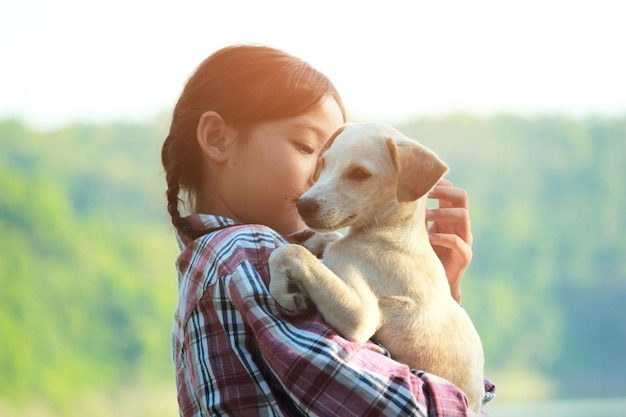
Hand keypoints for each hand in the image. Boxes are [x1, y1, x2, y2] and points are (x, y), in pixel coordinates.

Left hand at [426, 179, 472, 303]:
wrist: (432, 284)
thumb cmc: (421, 254)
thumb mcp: (417, 231)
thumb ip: (414, 216)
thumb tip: (392, 198)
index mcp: (449, 216)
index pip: (452, 191)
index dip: (440, 183)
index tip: (422, 181)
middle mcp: (459, 225)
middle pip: (462, 197)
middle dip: (444, 192)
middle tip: (426, 193)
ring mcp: (464, 239)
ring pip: (462, 215)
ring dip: (442, 212)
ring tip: (425, 216)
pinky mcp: (464, 256)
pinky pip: (459, 242)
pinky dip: (443, 237)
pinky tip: (429, 237)